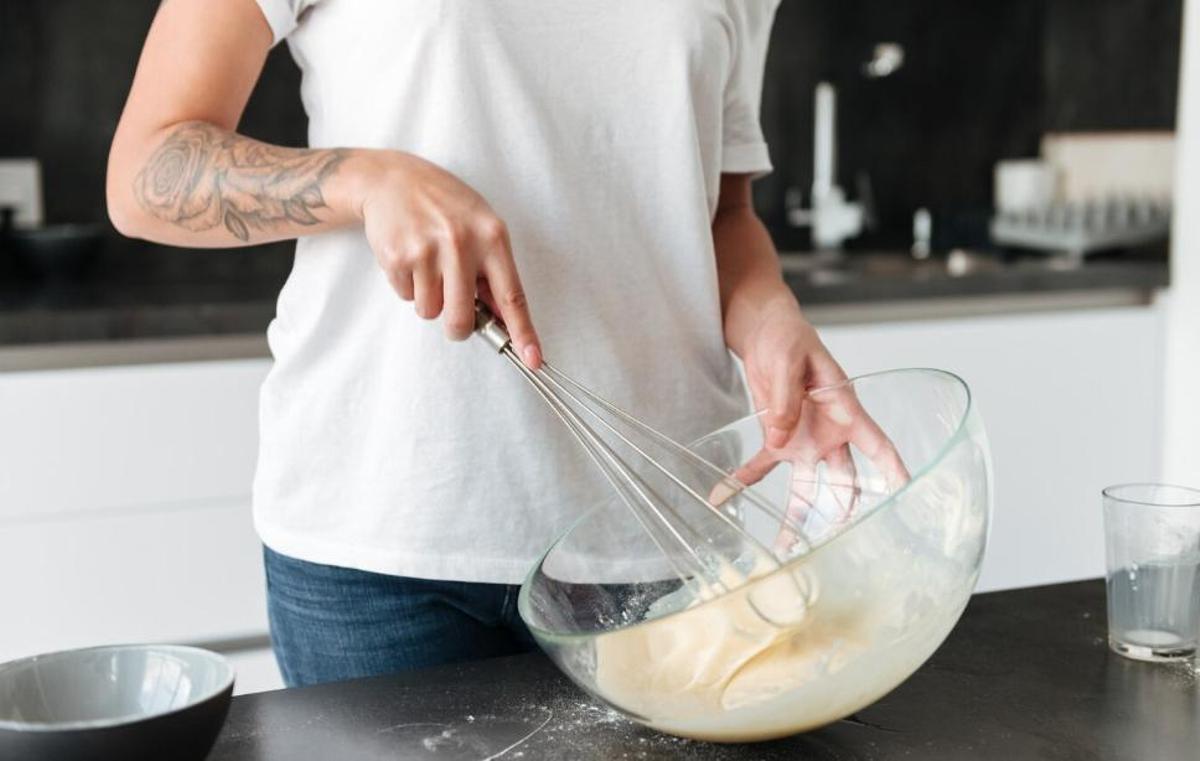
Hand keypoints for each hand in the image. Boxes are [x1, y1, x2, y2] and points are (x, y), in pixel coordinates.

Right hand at [350, 151, 541, 366]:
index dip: (523, 332)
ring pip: (431, 311)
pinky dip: (409, 285)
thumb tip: (501, 318)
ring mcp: (427, 251)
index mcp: (491, 237)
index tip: (533, 359)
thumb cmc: (444, 205)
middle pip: (462, 319)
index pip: (512, 295)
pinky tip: (410, 257)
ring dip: (429, 299)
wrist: (393, 179)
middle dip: (458, 327)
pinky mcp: (397, 257)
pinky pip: (407, 297)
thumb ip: (492, 269)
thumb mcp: (480, 225)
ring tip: (428, 264)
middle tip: (453, 311)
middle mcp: (461, 244)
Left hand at [732, 299, 907, 533]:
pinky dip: (742, 481)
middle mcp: (830, 434)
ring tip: (786, 546)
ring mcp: (804, 440)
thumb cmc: (790, 338)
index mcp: (846, 411)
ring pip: (807, 486)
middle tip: (836, 540)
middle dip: (842, 511)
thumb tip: (779, 437)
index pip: (878, 445)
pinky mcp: (777, 439)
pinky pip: (761, 467)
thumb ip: (785, 399)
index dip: (893, 471)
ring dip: (796, 515)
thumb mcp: (789, 361)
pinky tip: (723, 495)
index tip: (904, 495)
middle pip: (844, 480)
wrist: (767, 334)